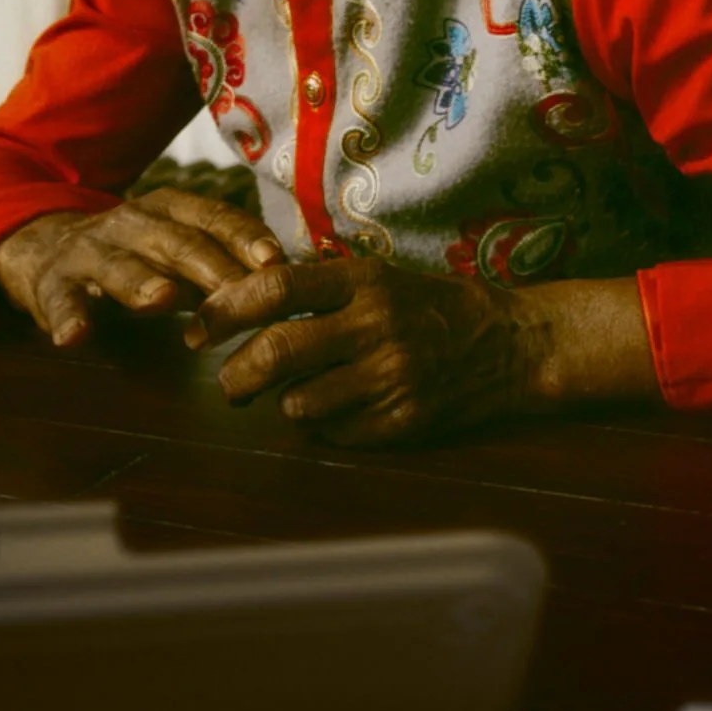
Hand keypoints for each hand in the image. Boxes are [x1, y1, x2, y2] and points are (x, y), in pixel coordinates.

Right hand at [0, 188, 284, 348]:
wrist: (41, 244)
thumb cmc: (133, 254)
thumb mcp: (178, 247)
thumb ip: (224, 262)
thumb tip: (295, 289)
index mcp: (168, 210)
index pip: (213, 218)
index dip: (244, 237)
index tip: (275, 261)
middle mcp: (130, 222)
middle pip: (174, 242)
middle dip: (207, 267)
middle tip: (236, 292)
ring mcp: (88, 251)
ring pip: (118, 265)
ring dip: (140, 282)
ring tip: (161, 300)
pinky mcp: (50, 284)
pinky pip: (59, 301)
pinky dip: (66, 318)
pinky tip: (75, 338)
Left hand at [190, 256, 535, 446]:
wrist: (513, 344)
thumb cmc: (432, 307)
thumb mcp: (379, 278)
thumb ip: (317, 288)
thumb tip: (237, 300)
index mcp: (363, 280)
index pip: (274, 287)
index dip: (224, 309)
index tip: (198, 328)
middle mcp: (375, 325)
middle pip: (276, 351)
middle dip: (237, 375)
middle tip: (229, 384)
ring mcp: (391, 376)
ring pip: (298, 402)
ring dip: (287, 402)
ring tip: (302, 393)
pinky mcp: (404, 420)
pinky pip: (336, 432)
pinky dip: (328, 424)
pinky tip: (349, 407)